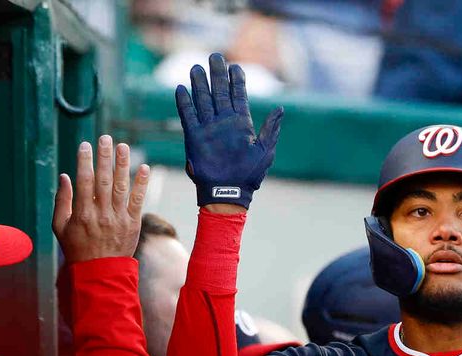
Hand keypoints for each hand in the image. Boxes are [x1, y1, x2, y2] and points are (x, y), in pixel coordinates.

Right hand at [52, 135, 150, 262]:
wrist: (100, 272)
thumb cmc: (76, 248)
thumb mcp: (60, 227)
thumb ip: (62, 201)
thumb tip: (65, 176)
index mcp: (82, 214)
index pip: (84, 182)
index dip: (85, 162)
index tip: (85, 145)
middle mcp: (102, 214)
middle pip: (104, 180)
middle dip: (105, 157)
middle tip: (106, 138)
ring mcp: (119, 219)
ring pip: (122, 187)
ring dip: (123, 165)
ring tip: (123, 146)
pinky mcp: (133, 224)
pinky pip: (138, 201)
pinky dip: (142, 184)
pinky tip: (144, 168)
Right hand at [175, 52, 282, 208]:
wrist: (229, 192)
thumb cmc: (250, 175)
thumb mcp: (265, 151)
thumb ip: (270, 130)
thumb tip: (280, 110)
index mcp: (241, 123)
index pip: (238, 96)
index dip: (237, 80)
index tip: (235, 66)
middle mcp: (224, 122)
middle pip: (220, 92)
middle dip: (217, 74)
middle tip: (215, 57)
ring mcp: (209, 128)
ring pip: (203, 100)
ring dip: (199, 84)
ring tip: (196, 67)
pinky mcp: (195, 137)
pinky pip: (188, 116)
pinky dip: (184, 103)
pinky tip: (181, 89)